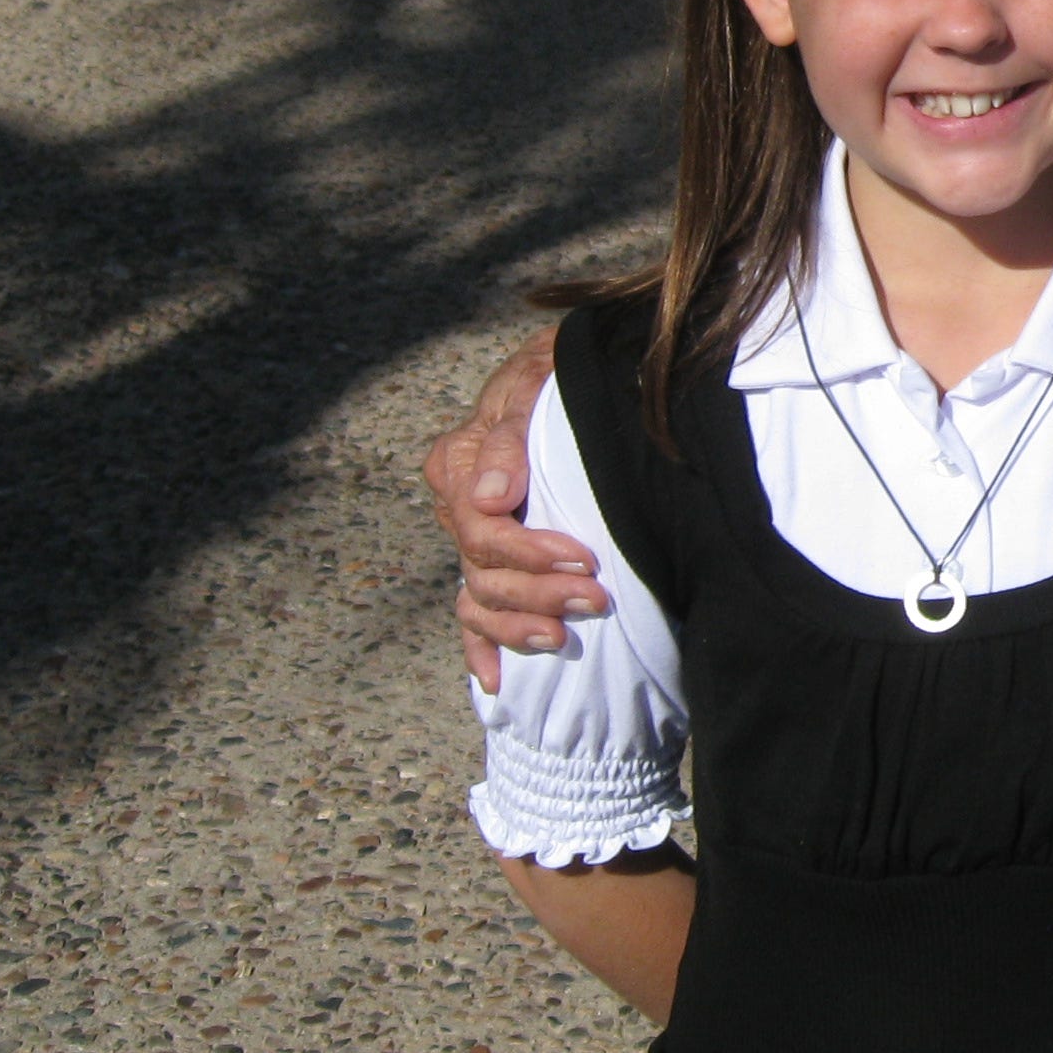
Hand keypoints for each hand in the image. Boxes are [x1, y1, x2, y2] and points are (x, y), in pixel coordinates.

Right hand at [418, 330, 598, 688]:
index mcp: (459, 461)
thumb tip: (490, 498)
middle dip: (537, 591)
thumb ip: (511, 437)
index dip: (529, 552)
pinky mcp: (490, 559)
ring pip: (479, 598)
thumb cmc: (557, 374)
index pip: (482, 528)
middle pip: (483, 570)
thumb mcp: (536, 382)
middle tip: (594, 597)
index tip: (582, 559)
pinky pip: (471, 613)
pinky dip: (481, 647)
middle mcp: (458, 505)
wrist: (568, 371)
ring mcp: (471, 538)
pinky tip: (495, 680)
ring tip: (563, 637)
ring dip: (518, 625)